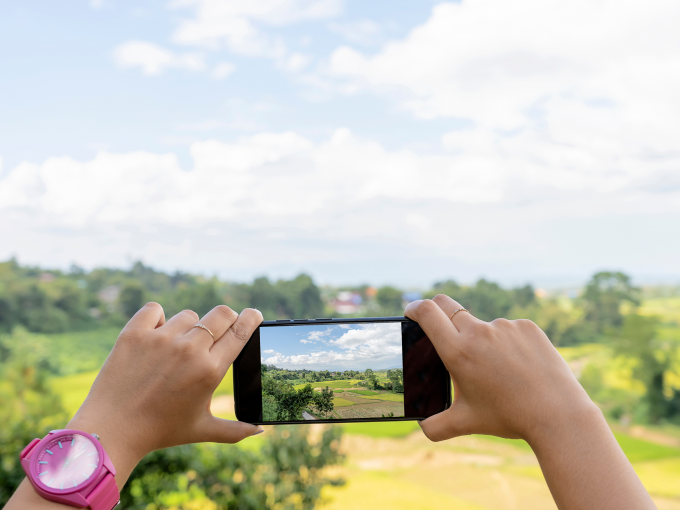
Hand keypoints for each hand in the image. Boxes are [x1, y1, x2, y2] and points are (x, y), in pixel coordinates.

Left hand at [67, 303, 263, 484]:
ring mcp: (161, 339)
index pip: (241, 331)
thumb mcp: (202, 430)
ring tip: (176, 347)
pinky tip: (154, 334)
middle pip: (222, 314)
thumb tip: (260, 428)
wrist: (112, 430)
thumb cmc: (160, 431)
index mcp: (210, 371)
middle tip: (220, 326)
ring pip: (188, 315)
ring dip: (188, 326)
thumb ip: (235, 430)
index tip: (254, 314)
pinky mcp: (134, 334)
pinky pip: (154, 310)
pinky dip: (156, 318)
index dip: (252, 318)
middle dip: (227, 317)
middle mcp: (189, 350)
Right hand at [405, 295, 596, 442]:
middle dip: (438, 312)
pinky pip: (508, 329)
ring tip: (498, 370)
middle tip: (441, 330)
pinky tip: (519, 366)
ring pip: (481, 324)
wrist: (557, 414)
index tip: (412, 312)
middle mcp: (479, 332)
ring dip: (481, 338)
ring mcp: (504, 326)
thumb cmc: (508, 417)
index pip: (427, 312)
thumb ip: (436, 426)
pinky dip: (507, 343)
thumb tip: (421, 426)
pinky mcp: (527, 326)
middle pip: (447, 305)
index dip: (415, 308)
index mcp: (458, 352)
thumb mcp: (466, 423)